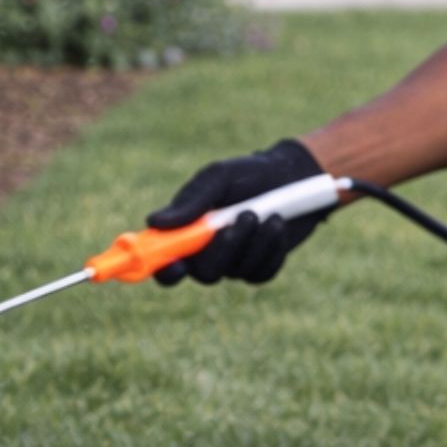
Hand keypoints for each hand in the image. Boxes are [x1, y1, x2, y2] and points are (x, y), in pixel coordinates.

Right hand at [147, 138, 325, 285]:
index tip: (176, 265)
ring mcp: (234, 262)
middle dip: (227, 248)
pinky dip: (272, 250)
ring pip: (237, 272)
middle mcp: (206, 251)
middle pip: (205, 273)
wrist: (292, 177)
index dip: (164, 269)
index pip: (164, 259)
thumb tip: (154, 222)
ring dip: (256, 241)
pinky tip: (278, 225)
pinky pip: (261, 273)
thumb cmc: (248, 173)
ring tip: (270, 213)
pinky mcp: (259, 267)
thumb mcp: (218, 178)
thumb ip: (191, 201)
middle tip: (247, 216)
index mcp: (186, 229)